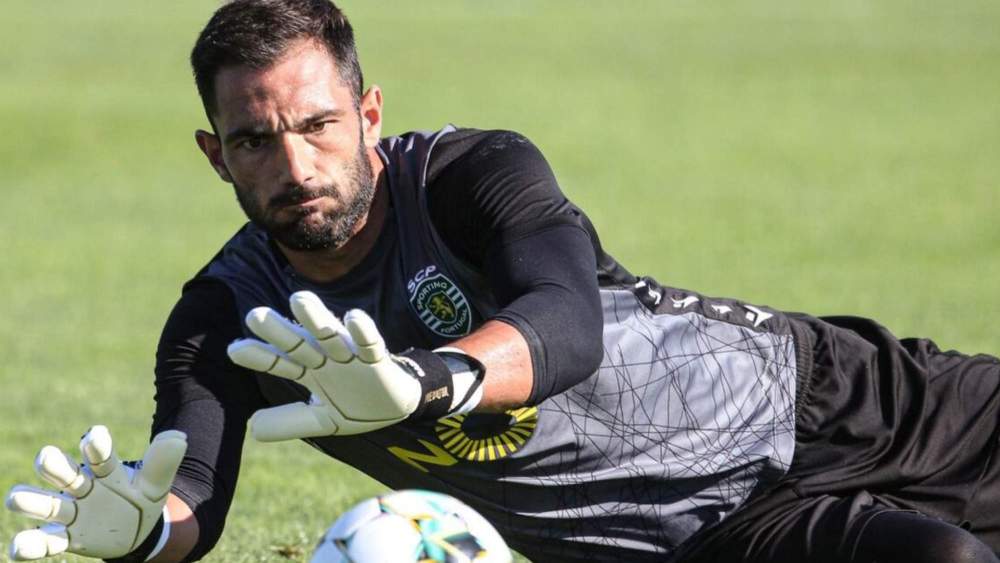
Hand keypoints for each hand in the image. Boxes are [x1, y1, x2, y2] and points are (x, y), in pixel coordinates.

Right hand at [6, 426, 186, 560]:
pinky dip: (32, 545)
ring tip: (15, 497)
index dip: (96, 446)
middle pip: (65, 474)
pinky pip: (47, 542)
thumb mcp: (156, 482)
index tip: (94, 436)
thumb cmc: (141, 496)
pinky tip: (18, 548)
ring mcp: (72, 512)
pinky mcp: (68, 537)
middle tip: (46, 457)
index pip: (100, 456)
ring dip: (32, 501)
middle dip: (55, 467)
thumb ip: (163, 462)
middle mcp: (83, 487)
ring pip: (48, 506)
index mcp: (106, 470)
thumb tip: (179, 437)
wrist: (136, 528)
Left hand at [227, 291, 421, 440]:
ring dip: (315, 319)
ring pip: (330, 335)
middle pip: (298, 343)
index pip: (279, 362)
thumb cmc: (355, 405)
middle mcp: (326, 358)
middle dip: (278, 331)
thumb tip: (252, 428)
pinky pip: (370, 343)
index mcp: (310, 371)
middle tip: (254, 315)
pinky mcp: (377, 358)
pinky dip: (362, 331)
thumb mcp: (321, 420)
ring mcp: (351, 356)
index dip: (259, 356)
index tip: (234, 349)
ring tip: (298, 299)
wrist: (397, 406)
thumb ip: (290, 422)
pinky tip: (352, 317)